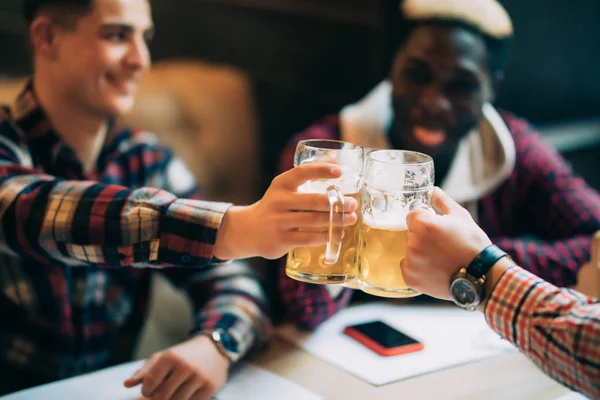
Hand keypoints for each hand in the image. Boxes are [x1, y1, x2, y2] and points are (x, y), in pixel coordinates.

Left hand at [124, 335, 228, 399]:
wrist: (214, 349)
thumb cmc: (183, 355)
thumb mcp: (163, 357)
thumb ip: (144, 371)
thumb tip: (126, 385)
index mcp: (170, 357)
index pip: (149, 385)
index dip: (146, 392)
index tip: (150, 390)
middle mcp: (184, 366)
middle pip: (162, 397)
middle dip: (158, 399)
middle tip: (161, 393)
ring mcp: (198, 377)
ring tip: (173, 393)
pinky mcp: (209, 387)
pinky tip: (186, 394)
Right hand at [214, 163, 358, 259]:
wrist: (249, 230)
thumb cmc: (276, 206)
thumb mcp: (285, 188)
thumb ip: (307, 176)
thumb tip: (335, 159)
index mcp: (281, 184)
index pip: (302, 172)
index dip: (322, 170)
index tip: (340, 173)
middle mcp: (278, 201)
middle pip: (314, 201)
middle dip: (337, 203)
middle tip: (352, 204)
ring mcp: (279, 221)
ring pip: (314, 220)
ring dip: (337, 220)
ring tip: (351, 219)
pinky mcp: (282, 240)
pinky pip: (309, 238)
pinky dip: (327, 236)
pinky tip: (338, 234)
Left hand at [400, 187, 491, 299]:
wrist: (482, 276)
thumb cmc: (473, 245)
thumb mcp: (461, 217)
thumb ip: (443, 202)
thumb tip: (433, 191)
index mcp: (424, 224)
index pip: (413, 216)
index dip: (425, 221)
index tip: (436, 228)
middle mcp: (414, 242)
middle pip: (411, 234)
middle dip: (422, 236)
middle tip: (442, 245)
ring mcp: (411, 261)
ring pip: (409, 250)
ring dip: (420, 252)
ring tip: (440, 259)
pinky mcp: (411, 277)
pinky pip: (408, 267)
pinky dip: (418, 268)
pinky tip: (434, 269)